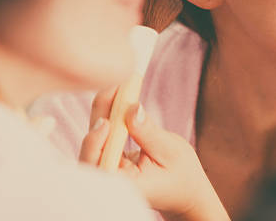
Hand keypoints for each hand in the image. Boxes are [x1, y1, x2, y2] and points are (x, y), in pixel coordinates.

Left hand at [80, 88, 229, 220]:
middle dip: (100, 114)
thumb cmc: (181, 175)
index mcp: (124, 185)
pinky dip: (109, 112)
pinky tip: (119, 95)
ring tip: (120, 86)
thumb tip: (132, 109)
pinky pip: (103, 132)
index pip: (98, 167)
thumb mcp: (170, 151)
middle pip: (91, 146)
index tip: (106, 121)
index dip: (95, 144)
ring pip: (95, 135)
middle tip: (116, 87)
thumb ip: (148, 132)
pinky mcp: (109, 154)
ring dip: (104, 109)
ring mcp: (107, 166)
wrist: (185, 189)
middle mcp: (110, 178)